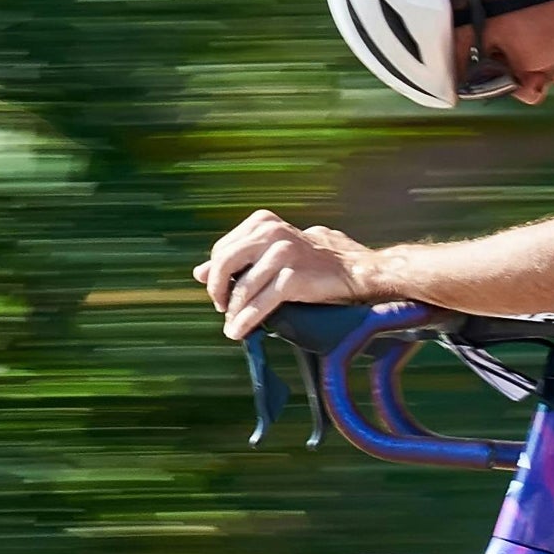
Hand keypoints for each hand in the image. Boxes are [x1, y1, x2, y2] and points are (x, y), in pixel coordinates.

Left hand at [194, 211, 378, 340]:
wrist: (354, 271)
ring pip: (242, 288)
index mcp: (263, 222)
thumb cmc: (313, 263)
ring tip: (231, 325)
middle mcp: (271, 232)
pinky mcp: (292, 278)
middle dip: (218, 290)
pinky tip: (238, 331)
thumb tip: (199, 273)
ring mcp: (282, 254)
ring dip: (233, 311)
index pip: (223, 249)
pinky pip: (260, 303)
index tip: (220, 293)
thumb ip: (239, 259)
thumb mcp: (273, 252)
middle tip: (221, 307)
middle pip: (225, 263)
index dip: (216, 274)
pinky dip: (246, 320)